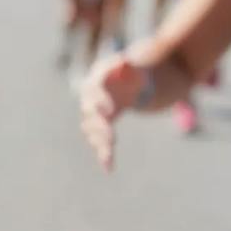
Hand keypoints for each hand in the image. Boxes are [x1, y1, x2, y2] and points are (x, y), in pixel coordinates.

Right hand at [80, 55, 147, 169]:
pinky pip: (100, 142)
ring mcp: (96, 114)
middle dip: (100, 126)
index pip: (94, 88)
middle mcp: (92, 97)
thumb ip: (131, 67)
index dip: (100, 100)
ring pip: (93, 130)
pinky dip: (104, 154)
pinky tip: (109, 168)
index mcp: (99, 78)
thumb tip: (125, 63)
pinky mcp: (103, 127)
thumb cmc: (138, 71)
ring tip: (109, 155)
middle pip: (91, 112)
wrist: (136, 81)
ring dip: (100, 143)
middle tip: (111, 138)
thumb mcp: (139, 67)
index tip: (110, 111)